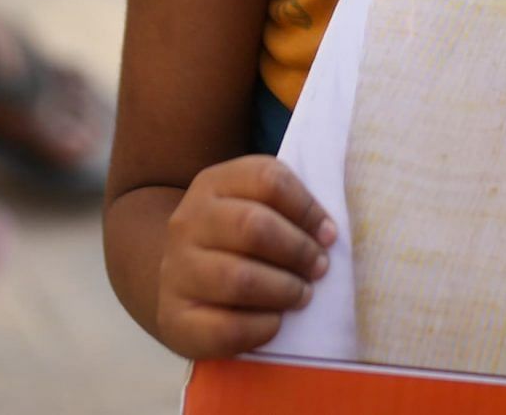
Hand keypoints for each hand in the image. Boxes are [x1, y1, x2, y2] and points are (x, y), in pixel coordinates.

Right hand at [154, 156, 336, 359]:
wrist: (180, 283)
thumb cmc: (234, 243)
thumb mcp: (253, 207)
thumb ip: (287, 209)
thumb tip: (326, 234)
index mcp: (213, 184)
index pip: (267, 178)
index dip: (306, 207)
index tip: (328, 234)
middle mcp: (188, 221)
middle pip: (252, 226)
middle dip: (297, 250)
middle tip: (319, 268)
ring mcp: (176, 270)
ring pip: (238, 279)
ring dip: (284, 289)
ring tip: (302, 295)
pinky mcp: (176, 319)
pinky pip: (227, 327)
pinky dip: (262, 327)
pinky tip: (275, 322)